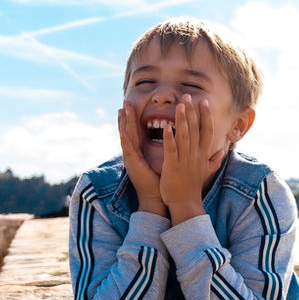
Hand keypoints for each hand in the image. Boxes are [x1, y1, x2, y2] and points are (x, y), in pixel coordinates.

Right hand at [118, 102, 166, 216]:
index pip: (136, 131)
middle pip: (129, 130)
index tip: (133, 105)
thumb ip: (167, 148)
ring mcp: (132, 158)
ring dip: (124, 123)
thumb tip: (175, 138)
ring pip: (127, 136)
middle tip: (125, 102)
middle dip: (127, 116)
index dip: (134, 119)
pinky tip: (123, 131)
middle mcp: (134, 153)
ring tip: (122, 109)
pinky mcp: (133, 164)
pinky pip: (128, 150)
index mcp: (141, 151)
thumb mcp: (163, 160)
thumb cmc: (162, 180)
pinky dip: (125, 140)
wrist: (157, 197)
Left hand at [160, 95, 224, 224]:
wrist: (185, 203)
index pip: (207, 131)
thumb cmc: (193, 186)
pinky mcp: (172, 166)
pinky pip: (171, 150)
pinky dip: (169, 139)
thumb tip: (223, 151)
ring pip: (184, 136)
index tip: (204, 102)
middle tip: (188, 96)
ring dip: (182, 120)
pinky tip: (166, 128)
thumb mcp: (207, 171)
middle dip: (192, 112)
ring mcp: (184, 160)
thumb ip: (215, 159)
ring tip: (180, 105)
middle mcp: (195, 154)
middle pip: (195, 129)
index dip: (206, 116)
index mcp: (202, 154)